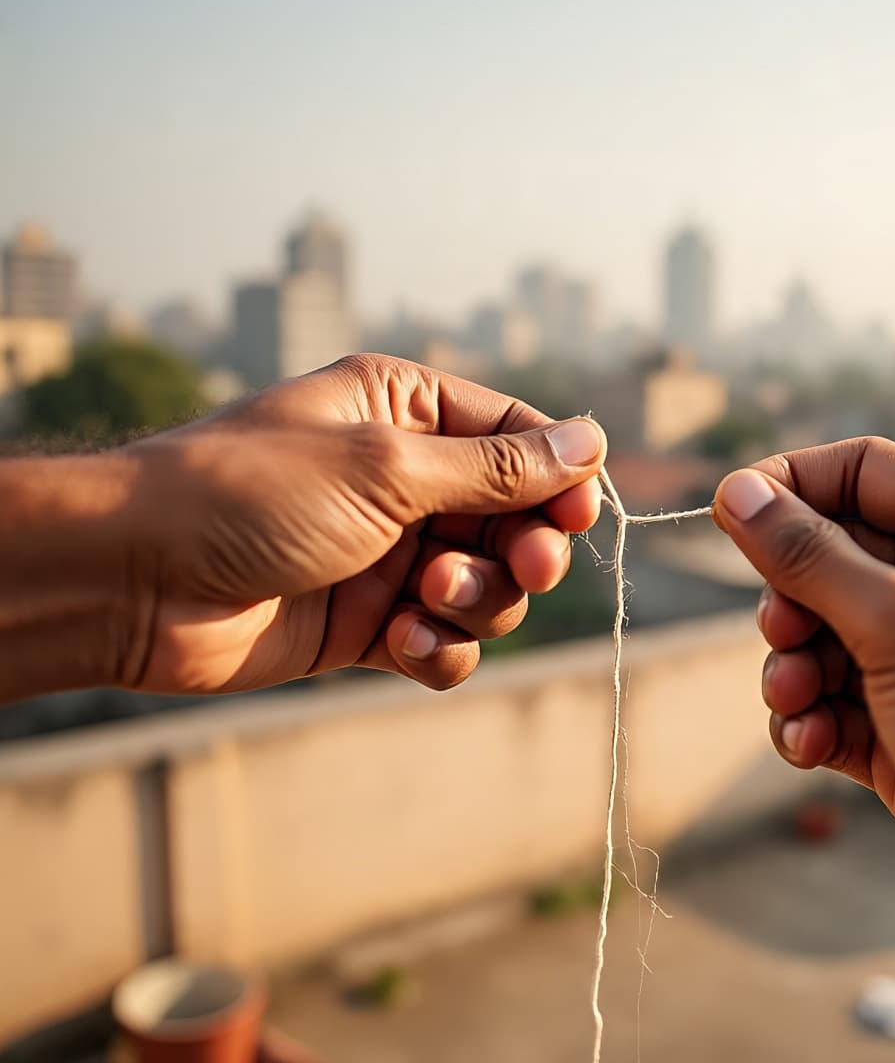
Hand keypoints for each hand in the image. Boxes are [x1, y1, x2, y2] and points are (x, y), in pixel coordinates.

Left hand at [116, 354, 606, 693]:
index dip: (560, 480)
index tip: (580, 517)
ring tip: (424, 601)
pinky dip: (439, 651)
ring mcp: (389, 554)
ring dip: (477, 602)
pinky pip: (445, 643)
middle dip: (524, 551)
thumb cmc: (248, 495)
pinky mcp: (370, 622)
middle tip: (527, 568)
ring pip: (489, 589)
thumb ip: (497, 468)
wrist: (135, 583)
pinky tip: (400, 646)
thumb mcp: (386, 467)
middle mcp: (405, 479)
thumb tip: (591, 442)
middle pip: (516, 520)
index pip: (519, 439)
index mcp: (406, 411)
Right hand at [713, 438, 894, 976]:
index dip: (789, 485)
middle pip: (833, 556)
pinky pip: (835, 704)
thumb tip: (739, 494)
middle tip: (782, 633)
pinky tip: (812, 746)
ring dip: (794, 667)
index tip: (726, 513)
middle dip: (791, 597)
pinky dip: (810, 720)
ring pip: (825, 636)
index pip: (863, 472)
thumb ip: (810, 557)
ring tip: (799, 701)